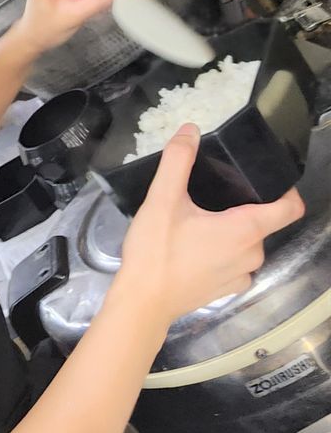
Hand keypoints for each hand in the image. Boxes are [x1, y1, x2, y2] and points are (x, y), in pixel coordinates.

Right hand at [116, 124, 304, 328]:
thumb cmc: (156, 251)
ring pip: (247, 242)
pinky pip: (235, 263)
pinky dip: (222, 252)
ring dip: (231, 231)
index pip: (290, 207)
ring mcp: (241, 275)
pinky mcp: (227, 290)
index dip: (285, 190)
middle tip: (210, 196)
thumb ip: (178, 161)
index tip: (265, 178)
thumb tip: (190, 131)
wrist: (142, 302)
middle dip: (243, 207)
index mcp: (246, 229)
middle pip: (262, 221)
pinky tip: (195, 248)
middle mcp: (252, 254)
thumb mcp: (162, 199)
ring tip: (199, 221)